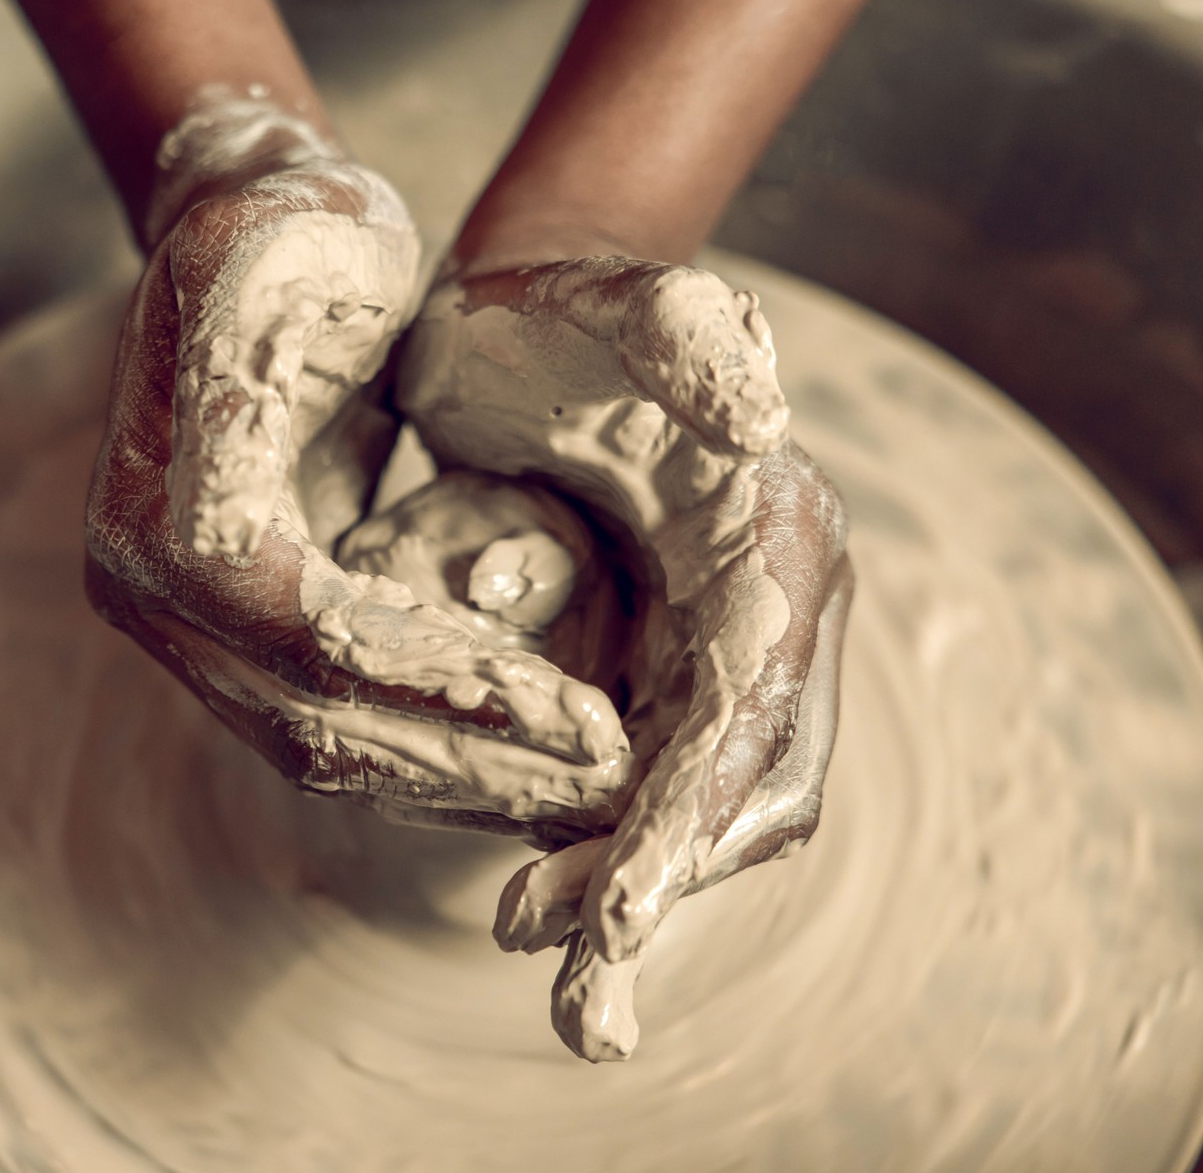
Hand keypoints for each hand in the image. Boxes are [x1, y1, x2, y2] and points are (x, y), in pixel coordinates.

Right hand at [86, 99, 634, 831]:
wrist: (254, 233)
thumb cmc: (295, 229)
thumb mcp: (288, 252)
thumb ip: (253, 368)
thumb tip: (229, 544)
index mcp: (159, 509)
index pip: (302, 636)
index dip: (431, 686)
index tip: (565, 710)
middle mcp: (145, 587)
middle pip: (312, 717)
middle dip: (465, 754)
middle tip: (605, 778)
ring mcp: (180, 622)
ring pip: (322, 743)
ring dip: (458, 775)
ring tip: (585, 788)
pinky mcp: (233, 634)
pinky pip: (330, 721)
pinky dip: (430, 747)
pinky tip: (528, 758)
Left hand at [400, 253, 853, 1059]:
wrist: (517, 319)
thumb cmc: (557, 309)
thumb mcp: (611, 299)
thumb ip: (686, 332)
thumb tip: (758, 406)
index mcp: (776, 541)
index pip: (749, 708)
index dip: (691, 815)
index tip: (626, 910)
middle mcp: (756, 613)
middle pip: (735, 786)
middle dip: (659, 885)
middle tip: (580, 994)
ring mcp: (704, 647)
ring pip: (685, 802)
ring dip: (618, 884)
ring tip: (533, 941)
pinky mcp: (647, 667)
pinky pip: (632, 782)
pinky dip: (588, 843)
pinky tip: (524, 884)